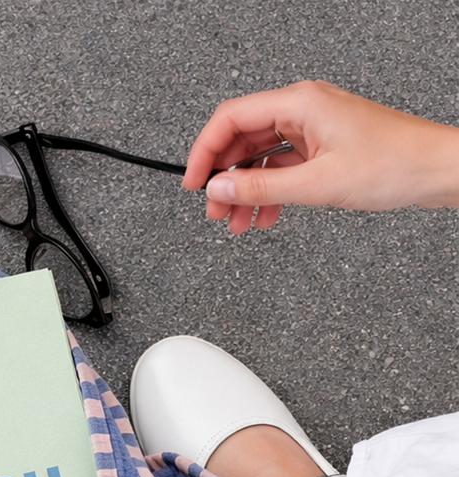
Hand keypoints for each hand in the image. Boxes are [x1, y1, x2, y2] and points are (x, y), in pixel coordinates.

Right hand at [182, 80, 458, 233]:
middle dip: (224, 177)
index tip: (192, 183)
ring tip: (237, 222)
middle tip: (215, 210)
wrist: (436, 170)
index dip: (204, 152)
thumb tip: (220, 189)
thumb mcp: (315, 184)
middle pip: (242, 139)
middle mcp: (304, 110)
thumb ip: (260, 188)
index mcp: (299, 103)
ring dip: (246, 190)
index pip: (230, 119)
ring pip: (261, 157)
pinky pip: (282, 167)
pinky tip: (265, 215)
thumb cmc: (393, 164)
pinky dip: (269, 192)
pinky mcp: (323, 147)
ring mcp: (314, 128)